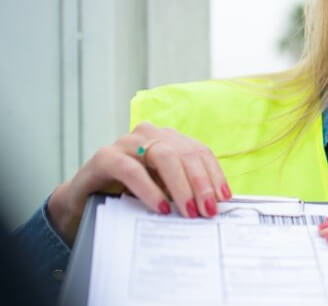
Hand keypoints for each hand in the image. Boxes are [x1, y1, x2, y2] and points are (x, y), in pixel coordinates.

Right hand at [47, 122, 231, 243]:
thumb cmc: (129, 195)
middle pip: (185, 153)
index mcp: (168, 139)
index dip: (214, 174)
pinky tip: (161, 207)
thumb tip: (214, 203)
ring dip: (180, 186)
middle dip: (201, 183)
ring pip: (163, 156)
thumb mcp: (163, 190)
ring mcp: (126, 142)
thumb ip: (185, 190)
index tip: (224, 198)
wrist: (84, 202)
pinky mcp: (104, 157)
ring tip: (189, 211)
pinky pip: (131, 169)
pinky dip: (149, 189)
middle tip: (209, 210)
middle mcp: (149, 135)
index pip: (199, 151)